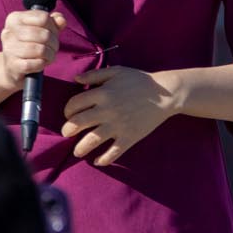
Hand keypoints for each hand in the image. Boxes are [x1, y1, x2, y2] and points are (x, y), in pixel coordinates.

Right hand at [0, 10, 63, 106]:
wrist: (12, 67)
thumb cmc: (29, 44)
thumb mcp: (41, 29)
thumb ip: (53, 22)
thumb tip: (61, 20)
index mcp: (14, 18)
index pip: (43, 18)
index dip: (53, 27)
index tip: (52, 33)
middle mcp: (8, 32)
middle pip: (43, 34)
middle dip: (54, 43)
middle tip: (53, 47)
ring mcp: (9, 49)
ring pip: (40, 50)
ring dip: (50, 55)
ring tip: (48, 56)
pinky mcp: (12, 65)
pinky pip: (35, 63)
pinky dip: (42, 64)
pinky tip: (40, 63)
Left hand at [61, 67, 180, 167]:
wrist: (165, 94)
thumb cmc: (140, 80)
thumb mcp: (117, 71)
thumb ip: (95, 75)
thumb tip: (76, 79)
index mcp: (103, 93)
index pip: (74, 104)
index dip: (67, 110)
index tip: (69, 114)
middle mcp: (107, 110)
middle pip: (78, 123)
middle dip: (68, 130)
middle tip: (67, 133)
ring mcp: (118, 125)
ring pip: (91, 140)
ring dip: (80, 148)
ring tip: (77, 151)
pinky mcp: (129, 137)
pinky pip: (113, 152)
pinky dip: (104, 159)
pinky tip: (98, 161)